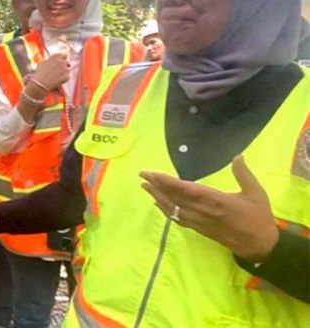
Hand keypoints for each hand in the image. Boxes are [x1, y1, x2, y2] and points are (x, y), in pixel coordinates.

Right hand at [31, 54, 69, 91]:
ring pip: (67, 70)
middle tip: (58, 70)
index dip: (62, 59)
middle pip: (67, 62)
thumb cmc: (40, 73)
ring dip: (63, 72)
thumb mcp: (43, 62)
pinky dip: (63, 79)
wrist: (41, 83)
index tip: (61, 62)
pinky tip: (57, 81)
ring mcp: (65, 69)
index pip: (64, 55)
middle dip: (63, 66)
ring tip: (56, 77)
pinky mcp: (67, 77)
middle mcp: (62, 62)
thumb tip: (51, 60)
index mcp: (56, 57)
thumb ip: (50, 60)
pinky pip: (66, 77)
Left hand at [141, 155, 278, 262]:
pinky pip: (178, 219)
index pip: (186, 190)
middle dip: (157, 186)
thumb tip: (237, 156)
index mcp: (216, 201)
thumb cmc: (259, 217)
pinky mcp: (199, 229)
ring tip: (145, 186)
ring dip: (157, 196)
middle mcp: (203, 212)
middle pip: (174, 198)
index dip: (168, 182)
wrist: (260, 246)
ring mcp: (199, 222)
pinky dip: (165, 210)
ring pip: (173, 208)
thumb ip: (244, 174)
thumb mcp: (256, 193)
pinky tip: (157, 203)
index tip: (153, 174)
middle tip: (142, 175)